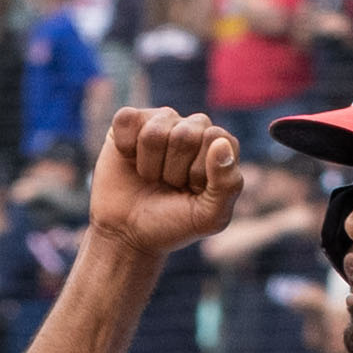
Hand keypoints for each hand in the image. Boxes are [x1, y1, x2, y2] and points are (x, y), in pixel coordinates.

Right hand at [83, 104, 241, 253]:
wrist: (126, 233)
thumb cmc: (171, 223)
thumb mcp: (209, 217)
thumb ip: (227, 184)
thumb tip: (220, 143)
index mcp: (220, 144)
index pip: (215, 137)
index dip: (198, 170)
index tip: (191, 189)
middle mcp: (193, 127)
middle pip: (185, 135)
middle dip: (172, 170)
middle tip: (168, 185)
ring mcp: (161, 121)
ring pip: (154, 132)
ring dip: (149, 165)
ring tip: (151, 177)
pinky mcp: (129, 122)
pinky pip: (126, 119)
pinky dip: (125, 146)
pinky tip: (129, 160)